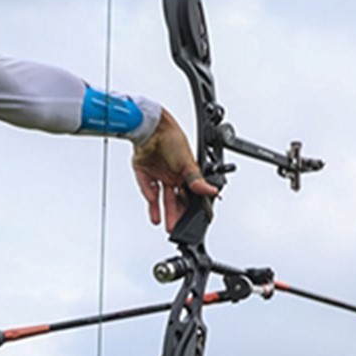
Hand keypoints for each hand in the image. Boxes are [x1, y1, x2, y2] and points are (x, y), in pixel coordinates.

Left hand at [131, 109, 220, 229]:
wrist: (151, 128)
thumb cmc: (172, 137)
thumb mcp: (188, 162)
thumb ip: (197, 180)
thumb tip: (212, 191)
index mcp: (185, 172)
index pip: (188, 195)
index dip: (188, 208)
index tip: (190, 220)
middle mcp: (171, 174)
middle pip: (173, 199)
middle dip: (174, 214)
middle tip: (174, 227)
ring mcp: (157, 173)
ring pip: (159, 197)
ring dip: (160, 210)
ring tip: (162, 223)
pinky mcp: (143, 171)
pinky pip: (146, 186)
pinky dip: (149, 194)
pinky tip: (152, 201)